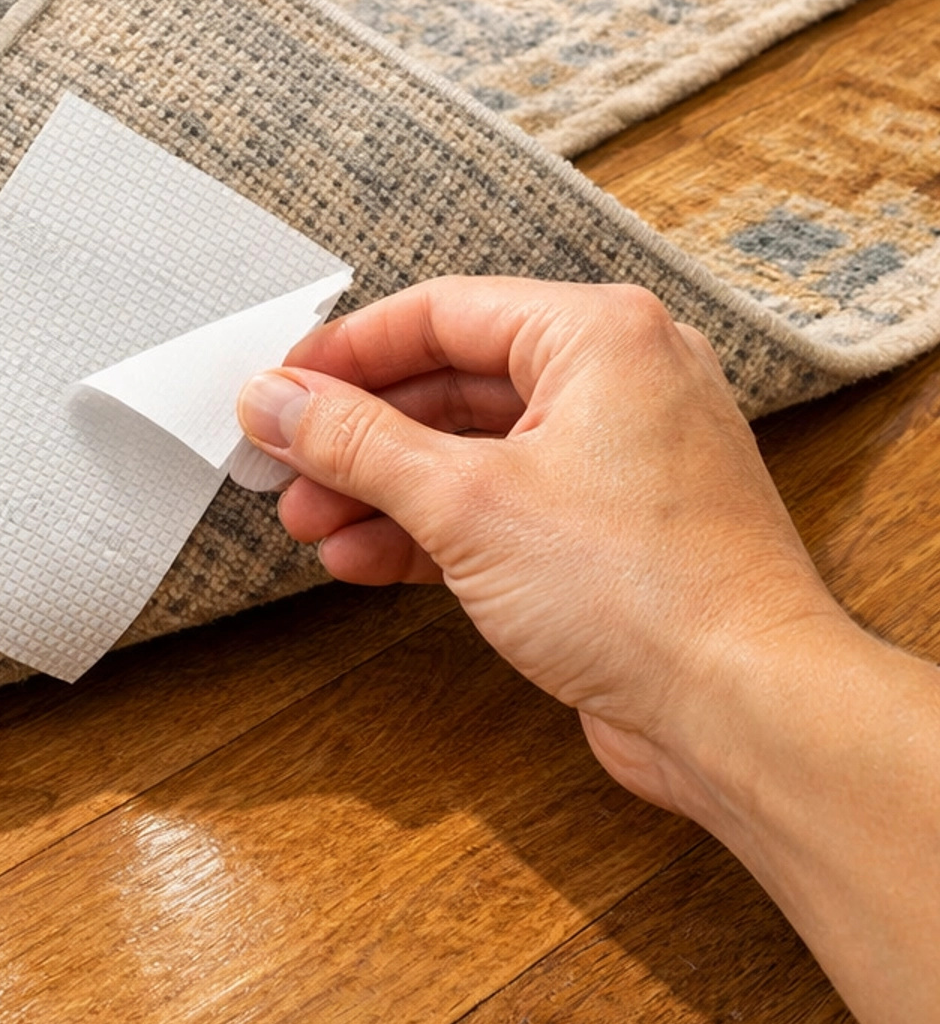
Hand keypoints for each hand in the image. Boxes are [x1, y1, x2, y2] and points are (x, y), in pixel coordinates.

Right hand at [239, 278, 939, 1023]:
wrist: (745, 711)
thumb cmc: (648, 593)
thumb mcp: (465, 502)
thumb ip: (356, 442)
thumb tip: (277, 401)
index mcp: (600, 336)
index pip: (442, 312)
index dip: (347, 352)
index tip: (279, 388)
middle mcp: (621, 381)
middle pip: (454, 382)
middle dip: (359, 433)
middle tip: (285, 464)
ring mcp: (624, 459)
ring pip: (475, 450)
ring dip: (386, 488)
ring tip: (312, 524)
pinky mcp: (618, 532)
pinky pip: (507, 506)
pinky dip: (435, 529)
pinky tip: (367, 560)